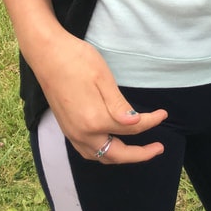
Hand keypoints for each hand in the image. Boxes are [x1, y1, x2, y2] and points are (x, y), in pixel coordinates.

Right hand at [31, 29, 166, 164]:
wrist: (47, 54)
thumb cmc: (77, 60)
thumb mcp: (103, 78)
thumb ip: (119, 105)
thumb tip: (135, 123)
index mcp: (94, 120)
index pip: (131, 129)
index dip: (150, 122)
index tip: (164, 114)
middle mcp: (82, 133)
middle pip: (116, 154)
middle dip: (139, 155)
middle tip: (158, 147)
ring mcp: (72, 133)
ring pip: (100, 157)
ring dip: (120, 156)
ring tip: (138, 149)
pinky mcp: (66, 128)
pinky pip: (88, 151)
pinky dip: (104, 152)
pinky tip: (112, 142)